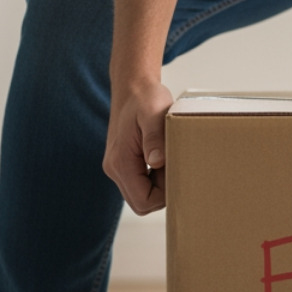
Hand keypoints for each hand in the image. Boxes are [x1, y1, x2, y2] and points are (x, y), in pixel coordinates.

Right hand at [103, 80, 174, 213]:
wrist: (132, 87)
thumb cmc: (146, 98)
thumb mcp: (154, 114)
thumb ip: (155, 138)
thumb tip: (158, 162)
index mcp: (121, 161)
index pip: (143, 200)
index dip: (164, 195)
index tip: (176, 174)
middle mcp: (114, 168)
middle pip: (141, 203)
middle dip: (162, 194)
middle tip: (175, 168)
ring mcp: (116, 167)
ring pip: (140, 195)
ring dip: (158, 186)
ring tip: (169, 161)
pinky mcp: (122, 163)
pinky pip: (139, 183)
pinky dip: (153, 179)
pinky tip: (163, 160)